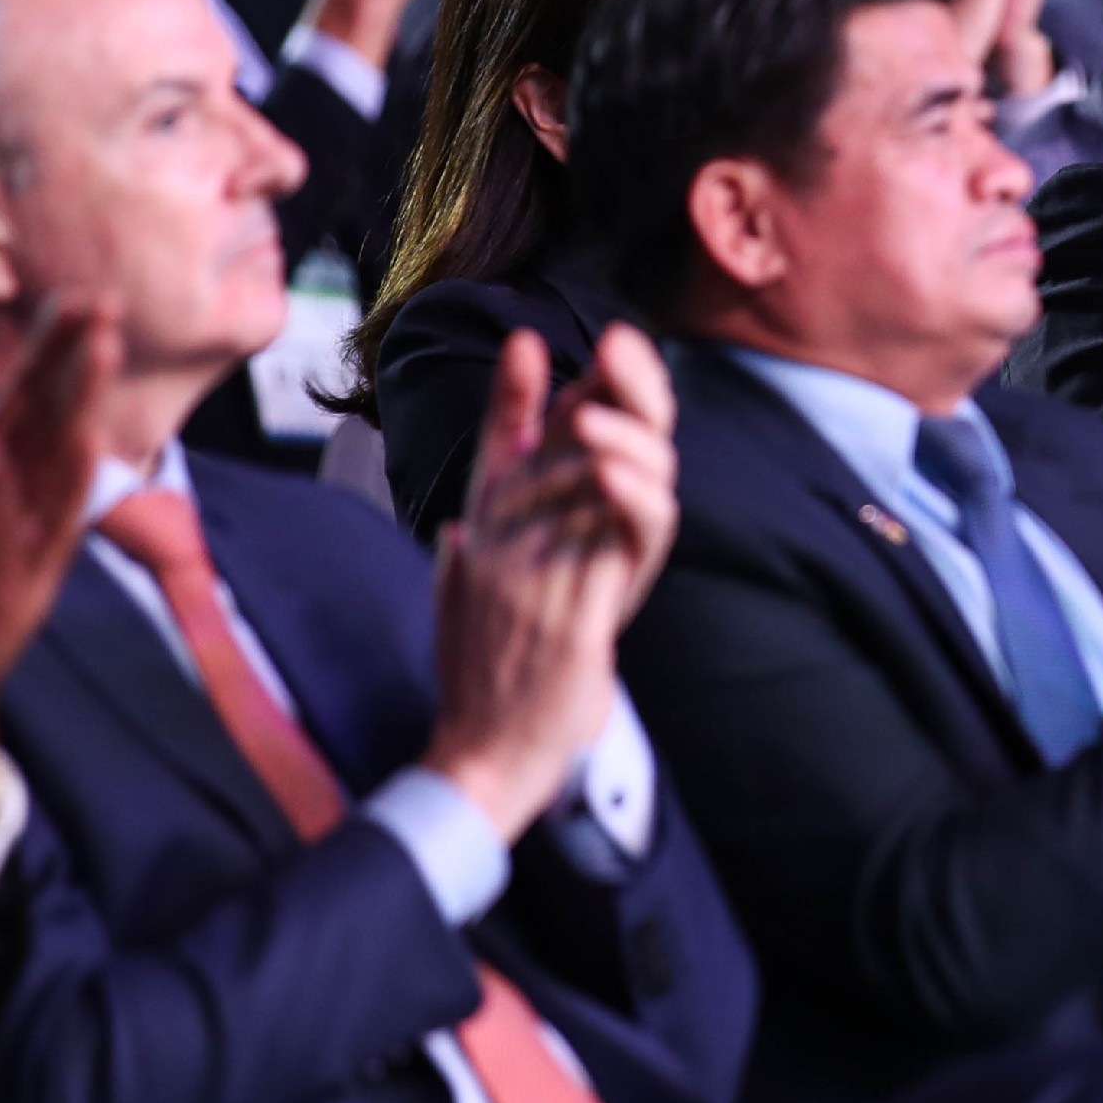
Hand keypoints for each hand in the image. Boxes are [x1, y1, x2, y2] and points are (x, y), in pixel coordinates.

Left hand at [0, 305, 115, 827]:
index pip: (24, 392)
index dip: (47, 344)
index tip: (75, 293)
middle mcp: (10, 486)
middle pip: (52, 410)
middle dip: (77, 357)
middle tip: (105, 301)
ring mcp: (27, 526)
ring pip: (64, 453)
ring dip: (85, 401)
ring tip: (102, 350)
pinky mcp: (32, 574)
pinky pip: (59, 521)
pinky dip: (74, 481)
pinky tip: (87, 442)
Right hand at [424, 328, 676, 840]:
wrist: (486, 758)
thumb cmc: (482, 683)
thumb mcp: (462, 605)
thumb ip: (463, 562)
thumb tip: (458, 527)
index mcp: (479, 542)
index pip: (493, 457)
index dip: (509, 398)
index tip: (525, 344)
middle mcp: (500, 550)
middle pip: (557, 454)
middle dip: (600, 394)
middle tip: (623, 351)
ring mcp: (534, 581)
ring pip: (589, 487)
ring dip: (628, 444)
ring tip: (645, 423)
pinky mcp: (573, 618)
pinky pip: (613, 547)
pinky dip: (633, 506)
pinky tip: (639, 481)